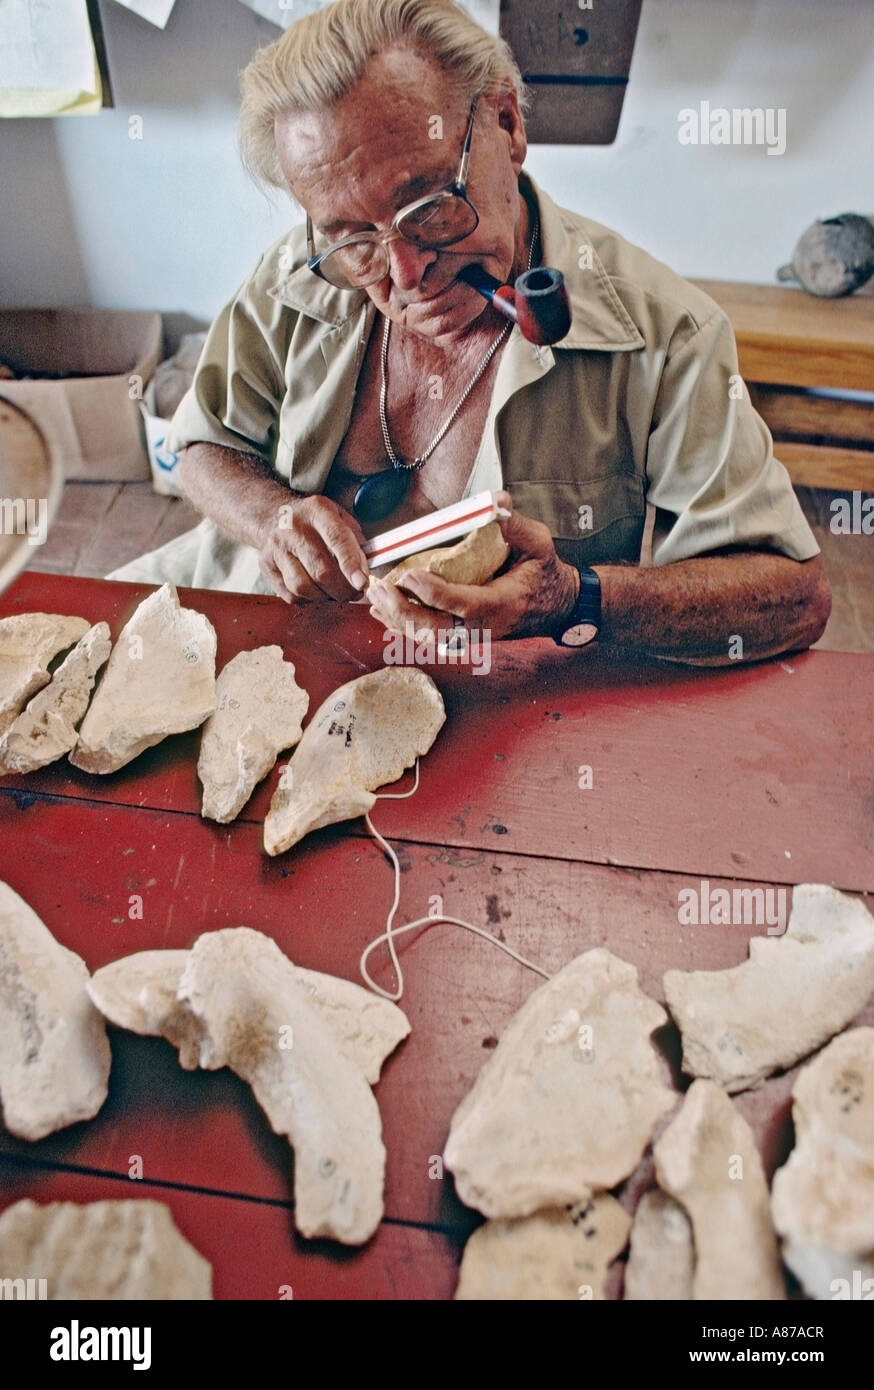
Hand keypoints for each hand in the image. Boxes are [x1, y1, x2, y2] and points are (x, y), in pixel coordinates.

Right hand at [257, 495, 368, 601]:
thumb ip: (355, 542)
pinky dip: (308, 599)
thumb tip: (365, 572)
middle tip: (354, 593)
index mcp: (317, 511)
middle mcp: (293, 528)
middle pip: (321, 571)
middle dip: (343, 589)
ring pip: (303, 587)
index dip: (351, 565)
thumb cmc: (315, 522)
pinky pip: (290, 594)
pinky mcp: (266, 566)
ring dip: (325, 597)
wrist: (274, 517)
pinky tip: (315, 591)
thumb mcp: (339, 518)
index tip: (362, 583)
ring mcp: (276, 548)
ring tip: (334, 592)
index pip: (337, 539)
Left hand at [367, 491, 579, 640]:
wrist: (555, 607)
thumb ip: (518, 526)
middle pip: (437, 630)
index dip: (436, 594)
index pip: (465, 605)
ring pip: (428, 637)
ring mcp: (472, 636)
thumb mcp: (540, 544)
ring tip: (372, 595)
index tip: (409, 576)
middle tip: (378, 588)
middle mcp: (485, 627)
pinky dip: (402, 626)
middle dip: (403, 611)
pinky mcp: (462, 636)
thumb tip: (498, 501)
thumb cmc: (544, 573)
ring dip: (397, 618)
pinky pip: (428, 636)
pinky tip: (381, 610)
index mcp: (504, 604)